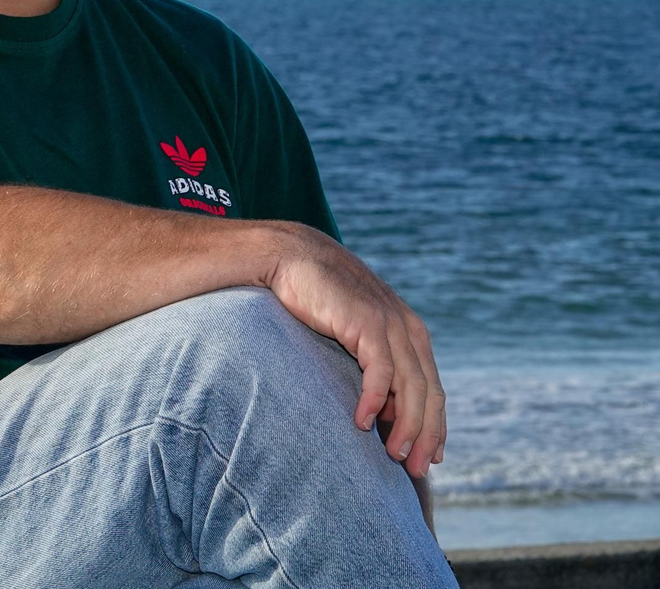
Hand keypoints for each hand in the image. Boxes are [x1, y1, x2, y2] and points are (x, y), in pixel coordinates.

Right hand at [264, 224, 446, 477]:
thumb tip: (381, 411)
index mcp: (410, 334)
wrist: (292, 257)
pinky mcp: (368, 323)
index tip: (428, 459)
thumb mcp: (353, 334)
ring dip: (406, 426)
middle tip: (415, 469)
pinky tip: (361, 421)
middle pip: (429, 394)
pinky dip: (375, 400)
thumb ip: (372, 363)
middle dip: (426, 435)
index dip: (434, 427)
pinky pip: (381, 371)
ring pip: (411, 388)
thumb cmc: (317, 298)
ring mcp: (391, 325)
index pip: (433, 390)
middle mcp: (408, 330)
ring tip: (392, 455)